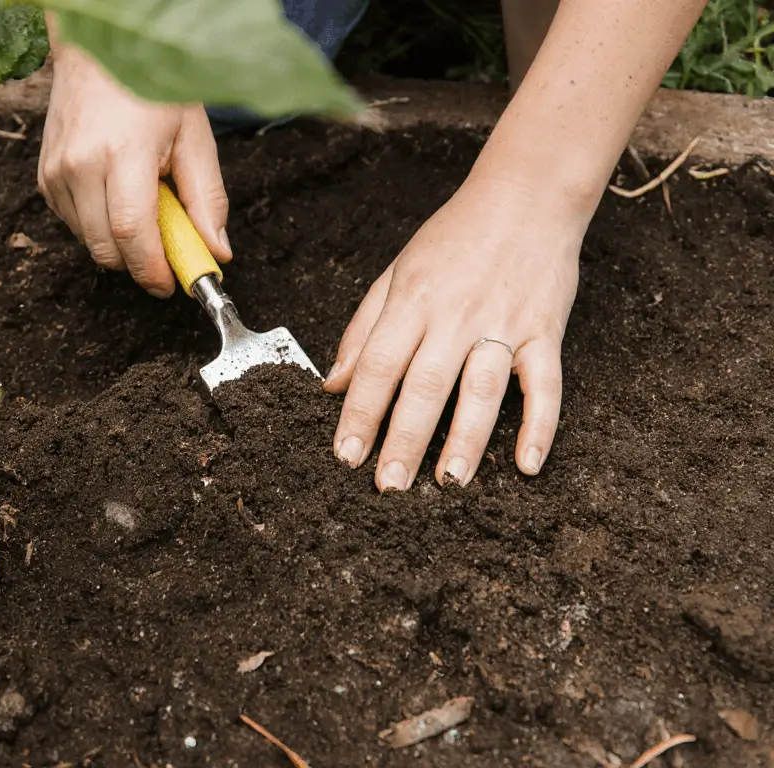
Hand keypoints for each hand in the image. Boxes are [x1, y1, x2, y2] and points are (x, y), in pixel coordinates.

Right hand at [37, 47, 231, 297]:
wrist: (96, 52)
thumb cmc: (150, 88)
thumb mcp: (193, 135)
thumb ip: (206, 198)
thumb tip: (217, 251)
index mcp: (122, 153)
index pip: (133, 233)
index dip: (154, 270)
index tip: (173, 284)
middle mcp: (80, 166)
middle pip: (107, 249)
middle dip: (139, 264)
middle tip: (166, 250)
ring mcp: (56, 173)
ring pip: (90, 242)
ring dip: (120, 243)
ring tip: (141, 203)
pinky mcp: (44, 178)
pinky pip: (74, 225)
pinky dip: (98, 226)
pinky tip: (115, 194)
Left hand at [323, 175, 583, 489]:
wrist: (528, 195)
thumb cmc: (454, 237)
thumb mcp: (396, 272)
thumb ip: (364, 328)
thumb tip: (333, 384)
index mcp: (412, 300)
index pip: (378, 365)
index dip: (360, 413)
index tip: (345, 455)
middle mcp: (456, 315)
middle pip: (426, 386)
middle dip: (405, 440)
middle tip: (389, 486)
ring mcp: (506, 324)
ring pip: (483, 390)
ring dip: (466, 441)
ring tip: (448, 483)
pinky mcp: (547, 331)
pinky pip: (545, 385)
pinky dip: (541, 426)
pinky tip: (528, 465)